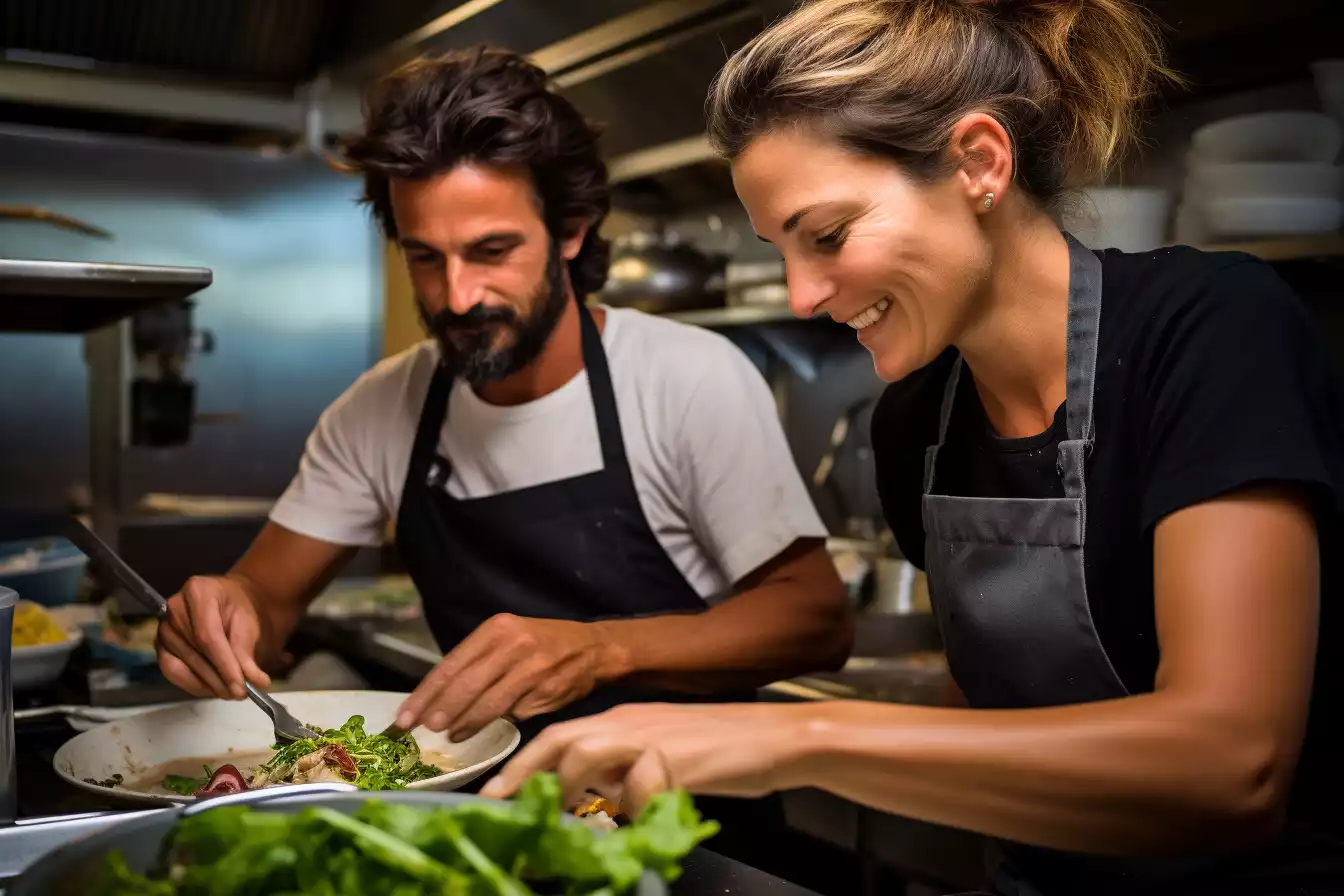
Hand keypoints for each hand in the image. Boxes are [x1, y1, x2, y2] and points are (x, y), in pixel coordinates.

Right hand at [155, 575, 278, 698]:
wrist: (228, 605)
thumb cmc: (239, 610)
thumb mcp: (249, 624)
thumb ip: (247, 652)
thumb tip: (255, 681)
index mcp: (198, 591)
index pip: (208, 635)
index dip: (224, 665)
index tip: (242, 687)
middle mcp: (173, 608)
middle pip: (195, 652)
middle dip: (219, 679)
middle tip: (241, 694)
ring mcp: (163, 628)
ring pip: (182, 666)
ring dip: (208, 685)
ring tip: (231, 692)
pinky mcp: (161, 647)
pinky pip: (173, 672)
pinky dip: (194, 685)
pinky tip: (213, 689)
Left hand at [394, 613, 623, 740]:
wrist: (594, 647)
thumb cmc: (543, 645)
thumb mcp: (508, 639)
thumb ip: (478, 663)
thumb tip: (437, 698)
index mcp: (496, 629)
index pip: (451, 664)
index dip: (425, 693)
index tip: (405, 716)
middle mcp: (513, 645)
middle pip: (466, 683)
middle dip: (441, 710)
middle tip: (424, 729)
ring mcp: (532, 668)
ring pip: (489, 702)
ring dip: (466, 722)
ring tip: (450, 735)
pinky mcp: (547, 690)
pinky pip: (515, 712)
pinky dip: (499, 723)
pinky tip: (488, 730)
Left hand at [480, 702, 805, 813]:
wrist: (775, 738)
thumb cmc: (722, 752)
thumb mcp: (661, 759)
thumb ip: (625, 773)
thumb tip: (598, 802)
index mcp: (621, 720)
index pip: (558, 736)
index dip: (523, 764)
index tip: (495, 794)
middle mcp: (628, 721)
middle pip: (559, 737)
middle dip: (523, 771)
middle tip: (497, 803)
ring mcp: (650, 735)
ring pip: (586, 751)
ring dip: (569, 787)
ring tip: (566, 820)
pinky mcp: (675, 755)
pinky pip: (638, 788)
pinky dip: (634, 808)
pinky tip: (647, 817)